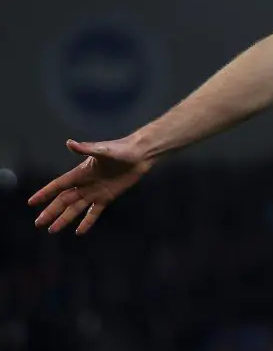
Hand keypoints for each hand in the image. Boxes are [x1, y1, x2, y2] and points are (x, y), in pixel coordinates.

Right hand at [27, 138, 152, 234]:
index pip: (58, 185)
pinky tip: (79, 232)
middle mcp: (85, 184)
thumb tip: (69, 142)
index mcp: (80, 173)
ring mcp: (95, 192)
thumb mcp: (102, 150)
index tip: (31, 203)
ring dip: (64, 219)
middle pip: (64, 200)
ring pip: (76, 208)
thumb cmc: (120, 150)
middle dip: (51, 211)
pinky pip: (94, 212)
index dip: (45, 193)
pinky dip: (87, 222)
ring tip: (52, 230)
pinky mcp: (107, 197)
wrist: (139, 155)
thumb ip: (86, 149)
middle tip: (38, 223)